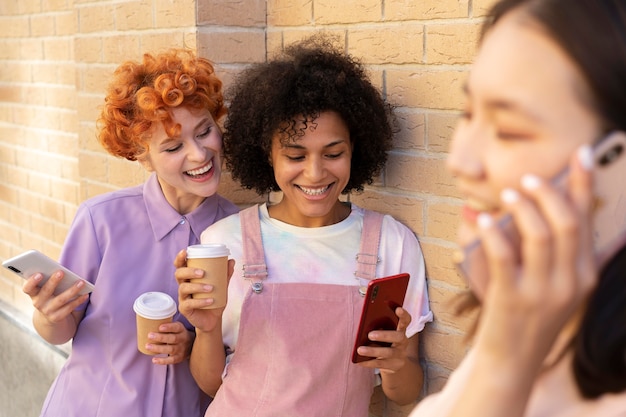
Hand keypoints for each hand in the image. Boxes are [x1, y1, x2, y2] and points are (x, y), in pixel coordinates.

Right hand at [22, 270, 88, 324]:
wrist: (49, 318)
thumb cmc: (50, 296)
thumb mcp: (46, 290)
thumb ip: (49, 281)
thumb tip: (62, 271)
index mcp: (33, 293)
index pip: (28, 288)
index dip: (32, 281)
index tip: (39, 274)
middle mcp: (38, 303)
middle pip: (46, 291)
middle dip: (53, 281)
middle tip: (61, 272)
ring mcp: (47, 311)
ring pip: (60, 299)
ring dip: (72, 290)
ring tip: (81, 282)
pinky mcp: (57, 317)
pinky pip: (69, 308)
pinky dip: (78, 300)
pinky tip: (85, 294)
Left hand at [146, 321, 192, 364]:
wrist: (192, 344)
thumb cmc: (178, 334)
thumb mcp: (176, 327)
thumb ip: (167, 325)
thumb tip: (148, 321)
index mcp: (181, 330)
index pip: (177, 327)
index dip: (169, 327)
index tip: (160, 327)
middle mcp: (183, 339)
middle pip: (173, 338)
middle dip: (161, 337)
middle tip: (149, 335)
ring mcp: (182, 349)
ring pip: (171, 349)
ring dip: (158, 348)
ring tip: (148, 346)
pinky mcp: (179, 358)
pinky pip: (171, 360)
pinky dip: (162, 361)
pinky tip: (154, 360)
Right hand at [174, 249, 234, 332]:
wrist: (214, 319)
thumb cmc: (215, 300)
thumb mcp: (221, 286)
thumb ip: (225, 274)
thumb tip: (231, 260)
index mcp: (189, 278)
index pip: (180, 266)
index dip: (180, 258)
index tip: (185, 251)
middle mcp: (183, 286)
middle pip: (178, 274)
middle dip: (189, 271)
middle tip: (202, 273)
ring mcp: (183, 298)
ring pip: (183, 288)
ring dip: (197, 287)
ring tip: (211, 288)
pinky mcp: (184, 309)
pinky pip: (189, 304)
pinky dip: (200, 301)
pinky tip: (210, 300)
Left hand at [356, 307, 412, 372]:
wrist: (394, 363)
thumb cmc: (385, 342)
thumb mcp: (385, 332)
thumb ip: (379, 326)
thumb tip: (363, 323)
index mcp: (400, 329)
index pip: (406, 320)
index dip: (403, 315)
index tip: (398, 309)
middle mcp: (403, 341)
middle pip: (398, 337)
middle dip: (384, 335)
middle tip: (369, 335)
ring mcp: (400, 354)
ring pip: (388, 353)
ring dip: (373, 351)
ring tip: (360, 350)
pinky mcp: (394, 366)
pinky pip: (380, 364)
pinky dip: (368, 362)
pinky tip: (358, 361)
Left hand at [474, 147, 597, 370]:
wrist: (512, 359)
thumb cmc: (529, 314)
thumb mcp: (555, 285)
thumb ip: (556, 251)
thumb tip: (542, 204)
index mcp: (585, 275)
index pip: (587, 221)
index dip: (583, 185)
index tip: (580, 154)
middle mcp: (570, 282)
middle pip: (567, 223)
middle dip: (549, 192)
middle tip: (529, 178)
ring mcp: (542, 291)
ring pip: (540, 234)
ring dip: (522, 207)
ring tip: (506, 193)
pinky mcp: (512, 298)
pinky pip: (504, 255)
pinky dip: (493, 232)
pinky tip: (483, 219)